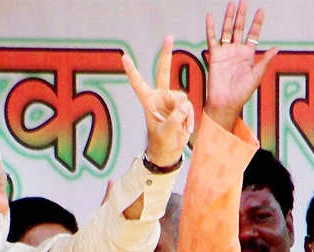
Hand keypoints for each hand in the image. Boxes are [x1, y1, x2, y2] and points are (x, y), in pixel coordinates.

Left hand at [122, 36, 193, 167]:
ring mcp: (172, 100)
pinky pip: (189, 106)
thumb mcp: (165, 133)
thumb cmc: (161, 143)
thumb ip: (174, 118)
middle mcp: (160, 97)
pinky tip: (186, 128)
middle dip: (166, 54)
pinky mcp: (182, 107)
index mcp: (148, 102)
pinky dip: (189, 118)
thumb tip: (184, 105)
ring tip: (180, 126)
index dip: (132, 70)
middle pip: (163, 72)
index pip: (138, 83)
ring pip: (182, 97)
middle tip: (169, 37)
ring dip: (184, 113)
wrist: (169, 152)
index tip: (124, 57)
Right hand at [204, 1, 277, 130]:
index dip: (257, 23)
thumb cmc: (242, 93)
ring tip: (231, 5)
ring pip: (227, 31)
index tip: (261, 11)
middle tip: (244, 2)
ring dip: (229, 18)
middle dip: (242, 15)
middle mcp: (236, 52)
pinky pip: (212, 39)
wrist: (226, 102)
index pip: (253, 35)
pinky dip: (211, 28)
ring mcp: (225, 53)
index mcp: (248, 55)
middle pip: (240, 29)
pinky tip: (210, 17)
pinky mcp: (215, 56)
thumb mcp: (256, 76)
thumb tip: (276, 48)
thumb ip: (264, 61)